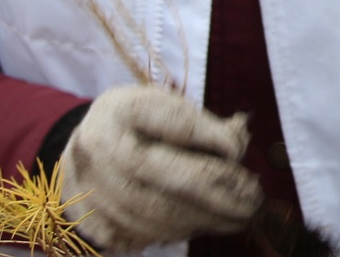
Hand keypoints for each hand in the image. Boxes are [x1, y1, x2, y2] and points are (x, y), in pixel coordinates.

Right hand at [62, 84, 261, 252]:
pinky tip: (203, 222)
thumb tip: (239, 140)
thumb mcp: (164, 106)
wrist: (85, 150)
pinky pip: (144, 234)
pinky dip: (180, 230)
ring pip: (161, 214)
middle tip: (253, 200)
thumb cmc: (138, 124)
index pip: (178, 124)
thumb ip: (203, 123)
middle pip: (170, 177)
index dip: (215, 140)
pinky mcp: (91, 221)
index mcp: (122, 110)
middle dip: (221, 192)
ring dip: (206, 218)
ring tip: (237, 215)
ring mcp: (91, 189)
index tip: (238, 152)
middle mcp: (100, 149)